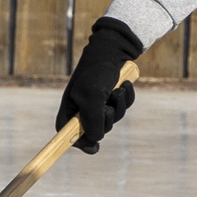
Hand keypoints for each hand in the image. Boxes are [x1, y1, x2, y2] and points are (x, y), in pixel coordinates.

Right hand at [58, 18, 143, 152]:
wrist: (113, 48)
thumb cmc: (98, 71)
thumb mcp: (93, 96)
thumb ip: (93, 121)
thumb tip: (96, 140)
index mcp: (69, 109)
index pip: (69, 136)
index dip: (81, 143)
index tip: (95, 148)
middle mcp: (81, 108)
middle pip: (96, 131)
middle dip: (107, 119)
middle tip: (108, 104)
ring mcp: (97, 103)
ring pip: (112, 119)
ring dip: (119, 106)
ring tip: (118, 90)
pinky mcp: (111, 96)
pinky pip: (123, 107)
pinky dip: (126, 98)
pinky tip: (126, 84)